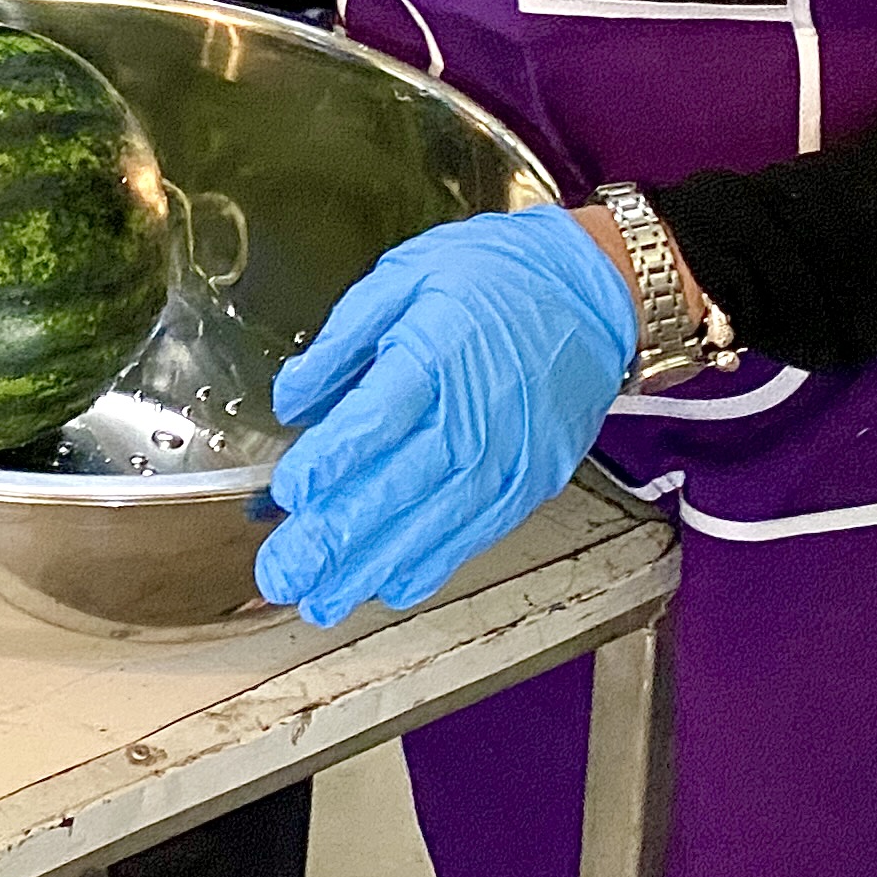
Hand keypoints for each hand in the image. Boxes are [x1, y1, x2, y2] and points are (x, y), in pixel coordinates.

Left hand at [252, 206, 636, 627]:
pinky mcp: (529, 483)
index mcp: (436, 357)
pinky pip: (473, 533)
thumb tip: (293, 397)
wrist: (594, 295)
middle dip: (334, 539)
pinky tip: (388, 585)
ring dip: (370, 568)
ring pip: (431, 527)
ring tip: (320, 599)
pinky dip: (429, 564)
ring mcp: (506, 460)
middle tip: (282, 573)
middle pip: (396, 489)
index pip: (375, 422)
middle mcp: (474, 419)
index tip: (289, 493)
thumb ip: (344, 339)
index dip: (330, 462)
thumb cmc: (495, 277)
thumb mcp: (406, 277)